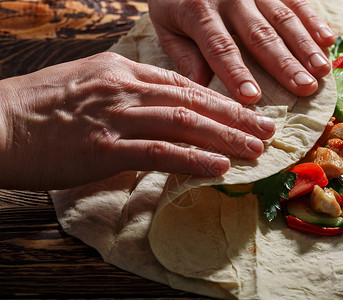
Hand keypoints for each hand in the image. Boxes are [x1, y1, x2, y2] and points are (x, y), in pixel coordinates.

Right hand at [0, 52, 274, 189]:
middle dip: (234, 115)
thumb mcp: (90, 84)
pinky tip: (219, 165)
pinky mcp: (104, 146)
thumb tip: (162, 113)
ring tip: (255, 148)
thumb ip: (129, 95)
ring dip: (224, 136)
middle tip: (266, 128)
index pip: (183, 82)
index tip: (245, 112)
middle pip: (193, 99)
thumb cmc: (42, 107)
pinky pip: (159, 152)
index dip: (219, 99)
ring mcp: (115, 115)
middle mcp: (125, 86)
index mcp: (123, 69)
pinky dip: (192, 158)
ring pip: (183, 122)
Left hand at [148, 0, 334, 103]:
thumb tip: (199, 89)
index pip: (220, 48)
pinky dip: (312, 19)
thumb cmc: (174, 1)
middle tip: (305, 88)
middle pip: (259, 35)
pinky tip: (328, 40)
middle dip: (284, 64)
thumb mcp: (166, 26)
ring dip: (304, 45)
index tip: (252, 98)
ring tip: (322, 71)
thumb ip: (183, 55)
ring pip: (282, 18)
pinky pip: (294, 0)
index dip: (236, 73)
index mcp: (198, 11)